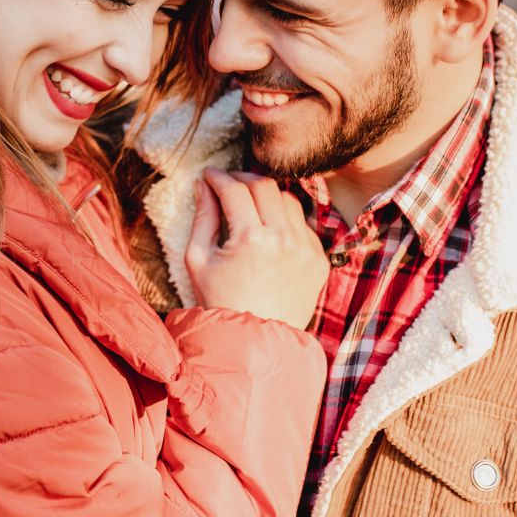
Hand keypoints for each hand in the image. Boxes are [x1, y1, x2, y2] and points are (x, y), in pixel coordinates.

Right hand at [185, 167, 328, 328]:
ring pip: (288, 200)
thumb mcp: (197, 260)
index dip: (218, 178)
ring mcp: (306, 249)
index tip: (210, 175)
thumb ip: (202, 218)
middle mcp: (283, 239)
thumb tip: (206, 186)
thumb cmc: (220, 301)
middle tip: (228, 183)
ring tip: (250, 203)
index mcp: (251, 239)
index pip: (234, 190)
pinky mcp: (318, 259)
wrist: (254, 340)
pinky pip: (303, 224)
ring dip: (267, 195)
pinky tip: (269, 229)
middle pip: (265, 185)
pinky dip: (285, 219)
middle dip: (243, 177)